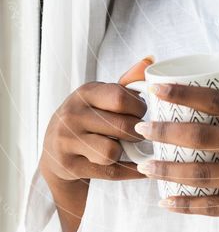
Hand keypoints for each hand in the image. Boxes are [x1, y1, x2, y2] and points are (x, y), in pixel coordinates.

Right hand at [39, 57, 153, 185]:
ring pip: (112, 152)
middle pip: (122, 127)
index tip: (141, 113)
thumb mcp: (102, 96)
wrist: (55, 151)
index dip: (139, 108)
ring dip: (124, 152)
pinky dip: (128, 171)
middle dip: (137, 132)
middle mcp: (72, 115)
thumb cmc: (88, 118)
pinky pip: (109, 172)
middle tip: (137, 133)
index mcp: (85, 93)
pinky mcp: (69, 166)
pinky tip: (138, 167)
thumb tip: (150, 59)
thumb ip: (128, 81)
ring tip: (124, 147)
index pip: (121, 98)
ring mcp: (67, 141)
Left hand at [133, 80, 218, 231]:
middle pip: (202, 136)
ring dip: (167, 170)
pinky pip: (215, 206)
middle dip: (165, 131)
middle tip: (140, 127)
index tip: (156, 88)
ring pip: (202, 173)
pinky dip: (188, 205)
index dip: (183, 93)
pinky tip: (167, 201)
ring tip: (144, 165)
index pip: (217, 100)